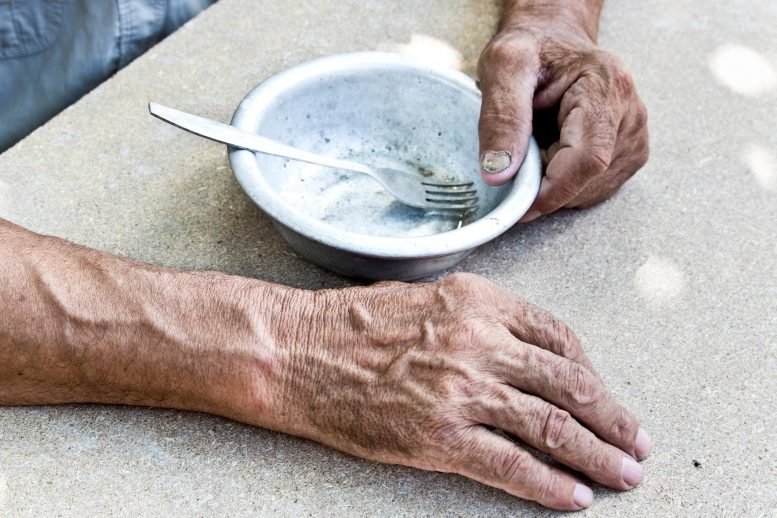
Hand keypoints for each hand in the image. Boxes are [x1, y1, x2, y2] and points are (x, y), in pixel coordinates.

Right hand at [268, 273, 650, 509]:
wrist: (298, 351)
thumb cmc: (355, 323)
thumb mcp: (427, 298)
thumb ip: (480, 318)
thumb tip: (524, 353)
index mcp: (480, 301)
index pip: (558, 337)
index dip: (591, 372)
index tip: (602, 393)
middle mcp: (479, 342)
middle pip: (569, 383)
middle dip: (612, 417)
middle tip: (636, 441)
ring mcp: (461, 390)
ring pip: (551, 426)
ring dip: (596, 455)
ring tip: (622, 475)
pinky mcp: (439, 437)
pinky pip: (510, 465)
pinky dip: (548, 484)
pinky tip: (572, 497)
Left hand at [477, 23, 648, 220]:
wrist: (554, 42)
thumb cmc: (532, 50)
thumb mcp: (504, 67)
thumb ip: (501, 117)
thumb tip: (499, 174)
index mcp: (607, 87)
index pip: (589, 159)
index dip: (553, 191)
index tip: (519, 205)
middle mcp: (630, 115)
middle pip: (588, 180)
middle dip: (547, 186)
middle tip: (519, 159)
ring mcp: (634, 138)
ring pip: (590, 191)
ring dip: (554, 185)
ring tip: (538, 145)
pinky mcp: (628, 155)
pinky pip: (592, 190)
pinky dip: (564, 185)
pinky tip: (553, 154)